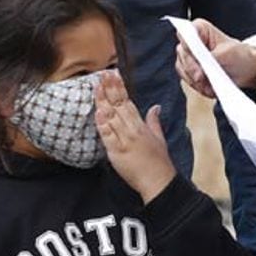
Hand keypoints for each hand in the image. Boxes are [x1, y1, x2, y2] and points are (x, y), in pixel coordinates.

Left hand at [95, 71, 175, 200]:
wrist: (158, 181)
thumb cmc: (159, 162)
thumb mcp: (159, 138)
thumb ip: (154, 121)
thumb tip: (155, 107)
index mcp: (141, 126)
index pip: (127, 102)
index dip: (119, 88)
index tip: (113, 75)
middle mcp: (133, 130)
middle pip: (118, 106)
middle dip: (110, 88)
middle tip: (102, 74)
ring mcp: (124, 140)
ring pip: (111, 117)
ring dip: (103, 101)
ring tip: (97, 87)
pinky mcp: (117, 152)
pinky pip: (108, 136)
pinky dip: (102, 124)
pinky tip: (98, 112)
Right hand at [175, 19, 255, 97]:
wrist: (245, 70)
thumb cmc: (239, 55)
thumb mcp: (230, 53)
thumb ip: (214, 57)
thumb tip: (201, 66)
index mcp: (200, 29)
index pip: (185, 34)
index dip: (187, 45)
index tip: (196, 57)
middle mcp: (191, 42)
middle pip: (182, 54)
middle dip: (192, 67)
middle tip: (201, 77)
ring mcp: (189, 57)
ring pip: (183, 69)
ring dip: (196, 80)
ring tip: (210, 86)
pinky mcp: (190, 71)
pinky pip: (188, 80)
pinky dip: (198, 86)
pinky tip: (210, 89)